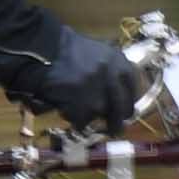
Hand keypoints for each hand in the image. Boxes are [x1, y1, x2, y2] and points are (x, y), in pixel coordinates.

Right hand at [27, 24, 147, 134]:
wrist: (46, 49)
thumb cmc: (71, 49)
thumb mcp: (101, 53)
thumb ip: (114, 72)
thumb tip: (120, 98)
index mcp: (121, 64)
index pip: (132, 94)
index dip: (125, 106)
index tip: (121, 112)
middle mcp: (114, 80)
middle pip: (121, 111)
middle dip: (115, 122)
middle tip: (111, 129)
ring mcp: (98, 94)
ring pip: (99, 116)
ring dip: (89, 117)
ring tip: (77, 109)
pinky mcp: (81, 106)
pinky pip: (81, 121)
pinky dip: (74, 119)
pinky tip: (66, 109)